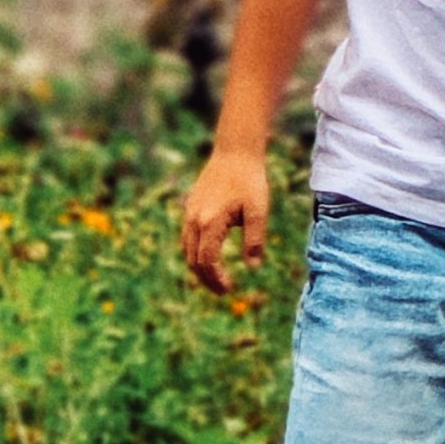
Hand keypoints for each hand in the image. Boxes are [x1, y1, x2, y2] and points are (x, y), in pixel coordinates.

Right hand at [182, 149, 269, 294]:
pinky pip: (187, 237)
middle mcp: (195, 220)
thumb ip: (254, 240)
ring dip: (199, 267)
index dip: (216, 278)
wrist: (235, 153)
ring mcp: (190, 213)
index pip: (207, 261)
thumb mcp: (258, 211)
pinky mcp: (191, 207)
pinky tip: (210, 256)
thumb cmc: (250, 181)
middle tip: (222, 290)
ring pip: (186, 249)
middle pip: (193, 259)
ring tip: (216, 278)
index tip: (228, 289)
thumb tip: (253, 267)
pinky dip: (195, 252)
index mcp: (210, 223)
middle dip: (206, 278)